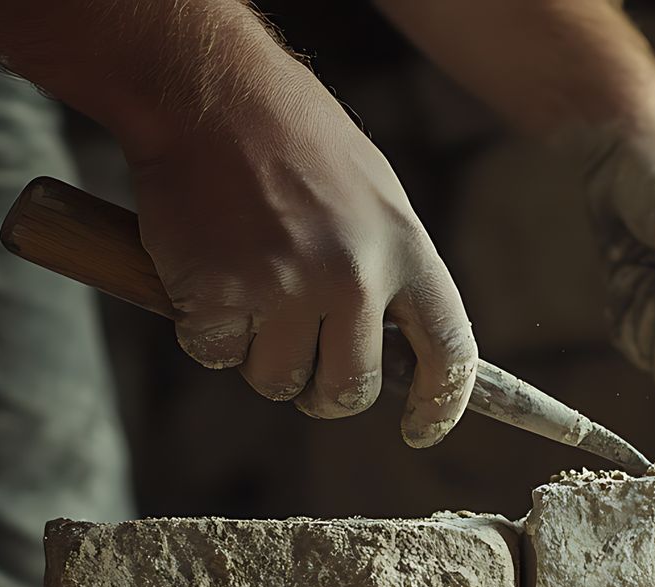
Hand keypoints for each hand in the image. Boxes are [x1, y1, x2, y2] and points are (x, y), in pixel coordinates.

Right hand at [122, 65, 477, 446]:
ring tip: (249, 294)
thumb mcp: (373, 192)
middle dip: (324, 393)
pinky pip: (216, 355)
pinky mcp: (220, 296)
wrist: (209, 91)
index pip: (450, 351)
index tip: (422, 428)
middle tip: (304, 369)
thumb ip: (390, 267)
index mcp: (405, 248)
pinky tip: (207, 275)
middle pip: (352, 390)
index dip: (441, 404)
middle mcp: (354, 276)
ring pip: (277, 382)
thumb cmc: (291, 135)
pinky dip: (204, 329)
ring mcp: (285, 288)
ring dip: (258, 358)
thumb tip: (399, 343)